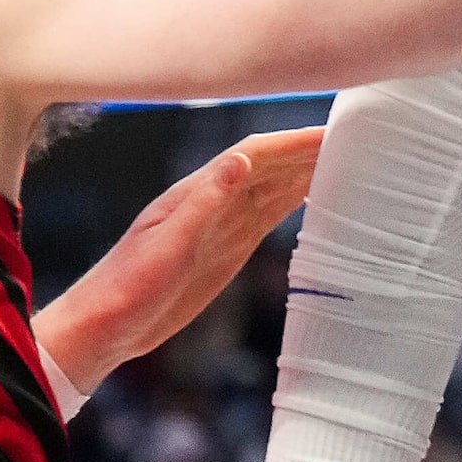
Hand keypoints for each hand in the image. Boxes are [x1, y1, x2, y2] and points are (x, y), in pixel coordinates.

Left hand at [32, 126, 323, 393]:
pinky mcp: (225, 248)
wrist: (102, 328)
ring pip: (273, 188)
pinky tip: (314, 197)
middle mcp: (213, 201)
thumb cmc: (125, 287)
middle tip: (358, 140)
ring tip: (349, 159)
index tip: (332, 133)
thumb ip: (205, 203)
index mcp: (197, 192)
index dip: (294, 141)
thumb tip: (242, 159)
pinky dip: (294, 201)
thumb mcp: (165, 245)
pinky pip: (267, 216)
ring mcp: (221, 225)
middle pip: (271, 166)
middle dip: (310, 150)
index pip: (255, 154)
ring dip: (307, 171)